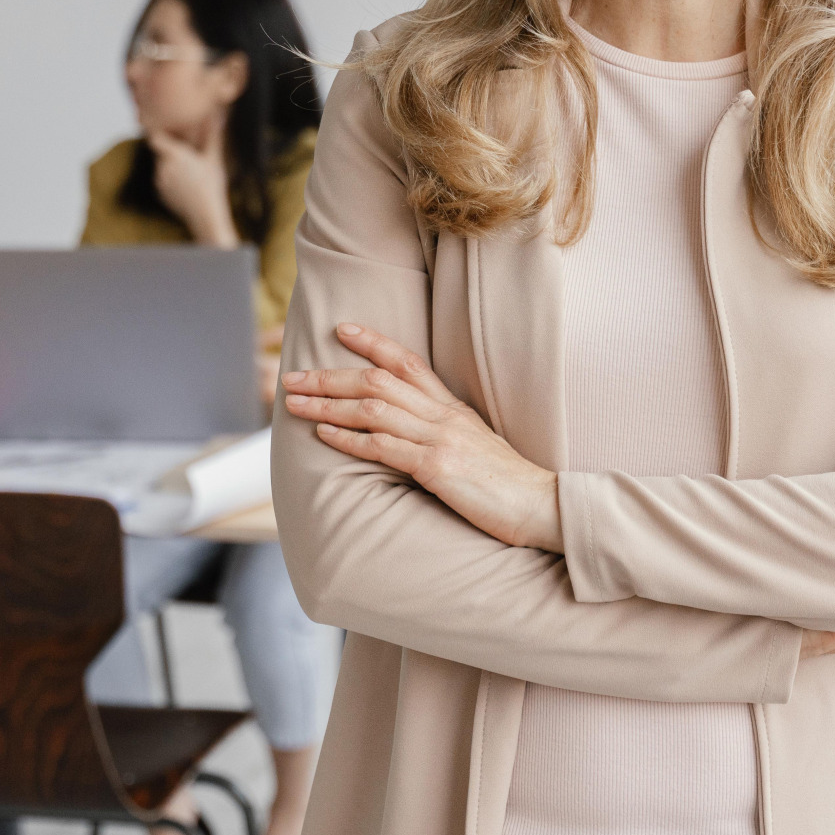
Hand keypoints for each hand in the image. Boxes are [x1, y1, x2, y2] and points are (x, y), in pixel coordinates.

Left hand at [147, 119, 236, 247]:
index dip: (155, 130)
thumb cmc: (211, 185)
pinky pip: (162, 180)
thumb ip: (213, 135)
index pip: (154, 137)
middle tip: (185, 148)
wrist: (205, 215)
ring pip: (161, 166)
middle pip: (160, 151)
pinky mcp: (160, 193)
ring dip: (171, 164)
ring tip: (189, 168)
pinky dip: (171, 178)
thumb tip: (219, 114)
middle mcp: (162, 167)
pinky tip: (187, 182)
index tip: (160, 126)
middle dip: (170, 149)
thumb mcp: (214, 158)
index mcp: (173, 154)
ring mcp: (159, 181)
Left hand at [282, 323, 563, 551]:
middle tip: (292, 376)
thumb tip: (404, 429)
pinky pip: (384, 446)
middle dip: (329, 376)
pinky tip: (324, 434)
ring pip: (373, 407)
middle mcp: (442, 415)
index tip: (341, 328)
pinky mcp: (437, 466)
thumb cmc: (504, 484)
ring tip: (293, 403)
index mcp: (451, 407)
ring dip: (327, 403)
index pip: (407, 360)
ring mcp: (439, 438)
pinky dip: (350, 438)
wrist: (541, 506)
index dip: (372, 342)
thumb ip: (440, 431)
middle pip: (377, 379)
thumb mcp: (472, 445)